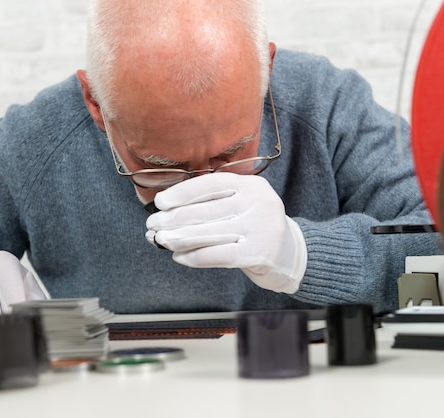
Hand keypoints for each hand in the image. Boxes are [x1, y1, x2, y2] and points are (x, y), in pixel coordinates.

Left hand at [146, 173, 306, 292]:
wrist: (291, 254)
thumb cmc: (256, 226)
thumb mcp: (244, 203)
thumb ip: (216, 200)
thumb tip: (170, 207)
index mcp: (252, 184)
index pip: (211, 184)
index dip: (183, 193)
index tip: (161, 202)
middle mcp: (259, 203)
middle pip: (206, 211)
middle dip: (173, 219)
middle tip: (153, 225)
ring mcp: (261, 229)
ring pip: (208, 233)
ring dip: (178, 238)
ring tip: (160, 240)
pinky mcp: (259, 254)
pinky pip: (217, 255)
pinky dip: (194, 257)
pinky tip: (180, 257)